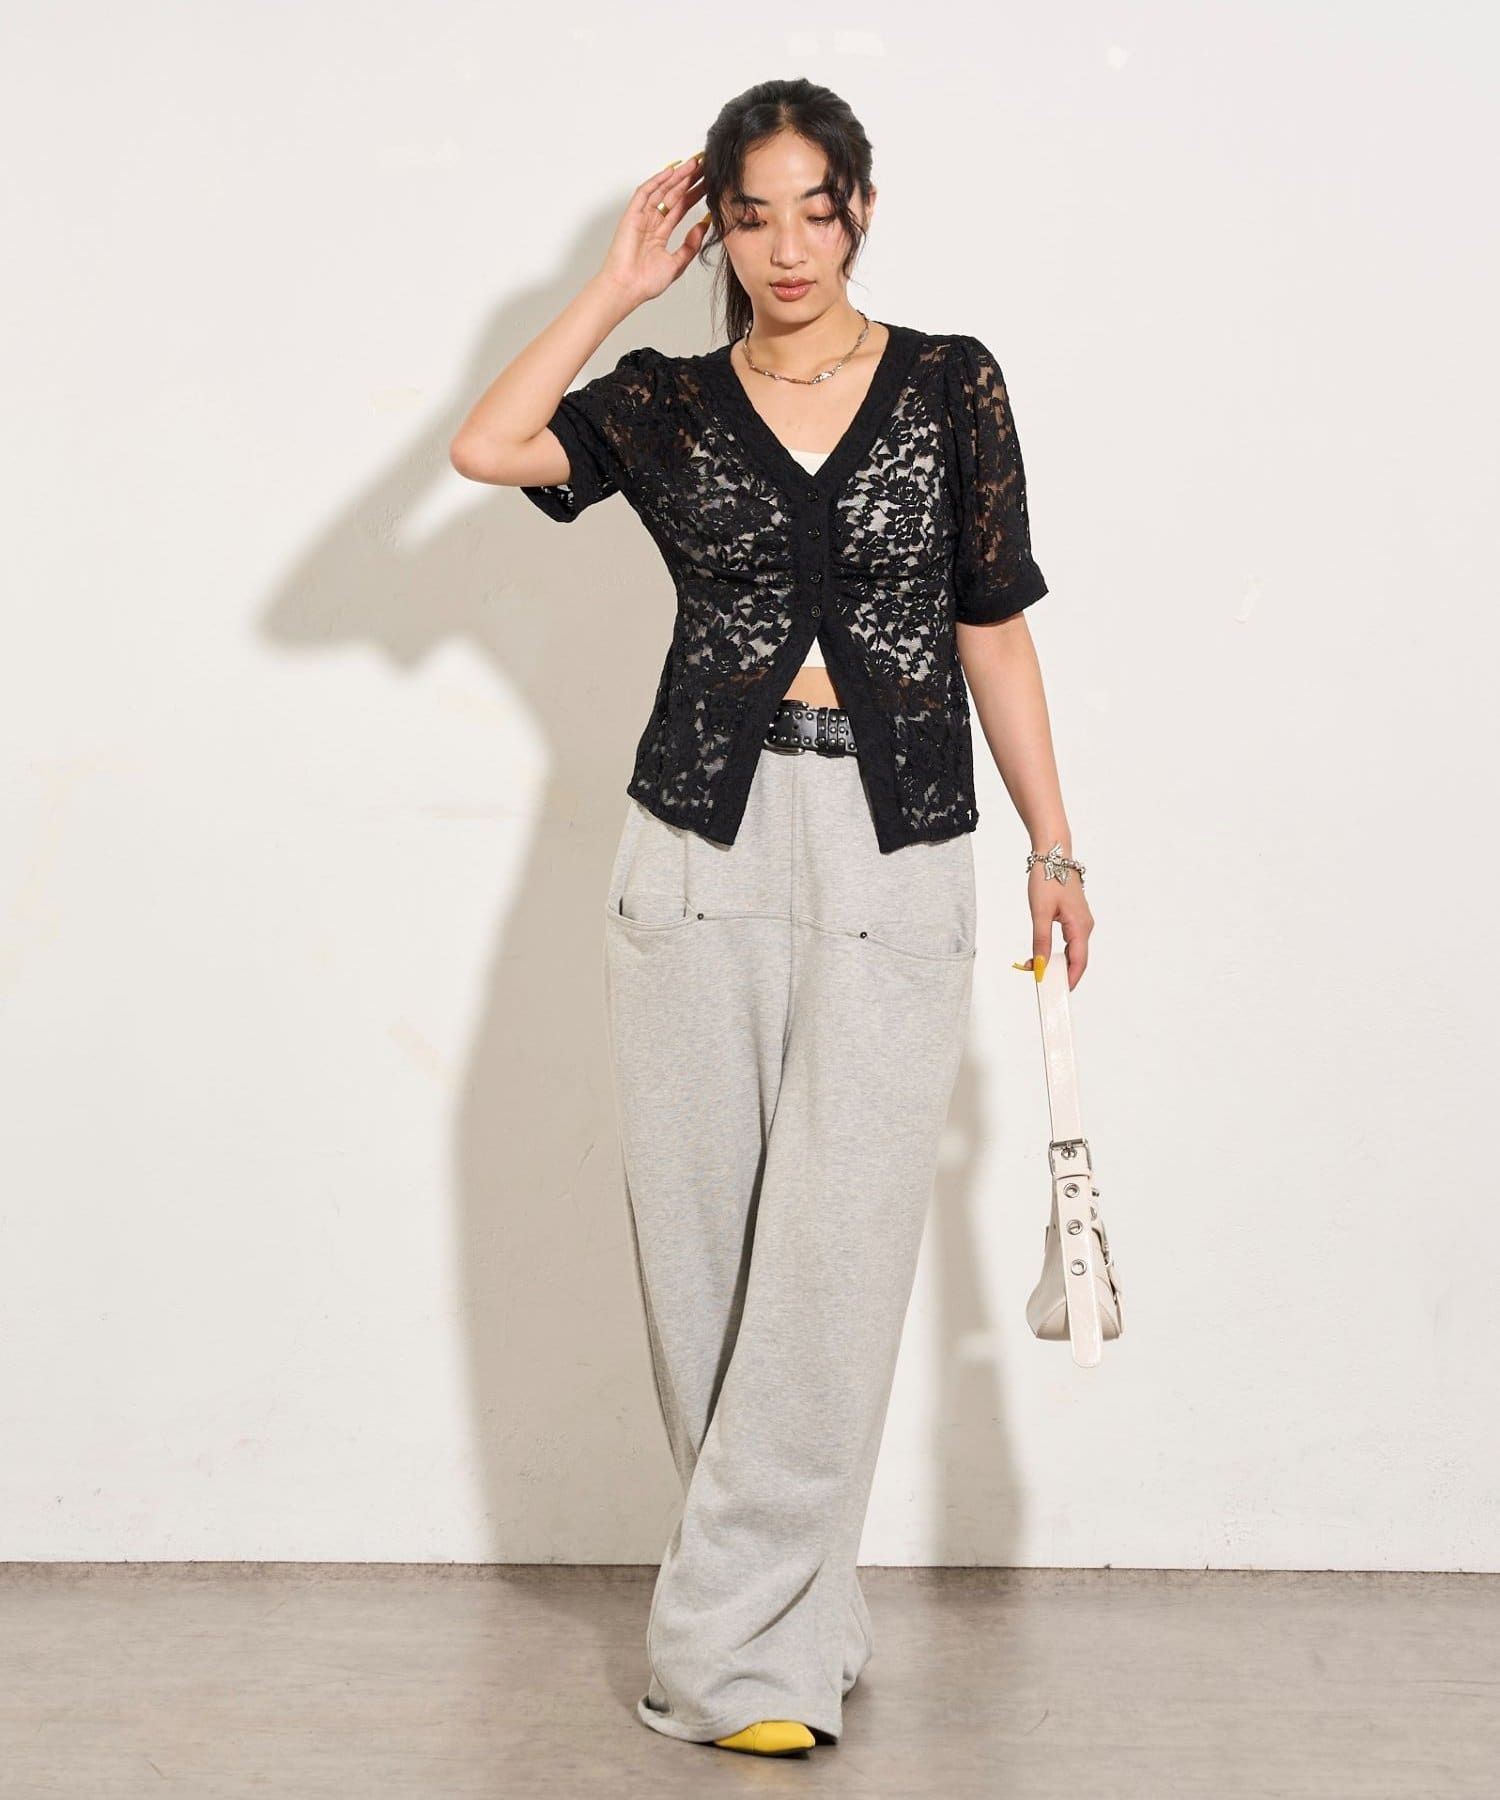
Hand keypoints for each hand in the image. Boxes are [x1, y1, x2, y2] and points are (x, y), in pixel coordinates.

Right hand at [597, 154, 711, 308]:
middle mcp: (651, 223)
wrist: (627, 288)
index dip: (694, 195)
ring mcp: (641, 218)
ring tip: (694, 164)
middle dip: (689, 181)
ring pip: (662, 191)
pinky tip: (671, 171)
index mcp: (660, 235)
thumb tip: (704, 226)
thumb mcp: (677, 264)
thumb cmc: (645, 282)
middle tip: (705, 167)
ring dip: (677, 176)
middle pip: (673, 196)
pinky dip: (657, 181)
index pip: (681, 208)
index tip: (709, 184)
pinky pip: (644, 193)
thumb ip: (691, 245)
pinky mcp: (632, 215)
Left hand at [1029, 860, 1092, 989]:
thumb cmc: (1048, 878)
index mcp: (1080, 926)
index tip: (1058, 994)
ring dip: (1056, 963)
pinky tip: (1042, 955)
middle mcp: (1085, 926)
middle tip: (1042, 985)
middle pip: (1076, 960)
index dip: (1069, 980)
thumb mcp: (1039, 912)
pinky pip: (1069, 942)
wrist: (1053, 855)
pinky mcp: (1074, 918)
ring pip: (1072, 951)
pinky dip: (1057, 952)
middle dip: (1060, 974)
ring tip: (1037, 970)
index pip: (1078, 962)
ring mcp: (1081, 922)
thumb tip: (1039, 965)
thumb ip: (1040, 940)